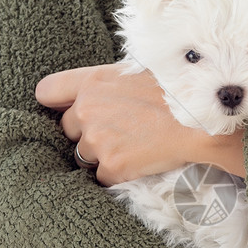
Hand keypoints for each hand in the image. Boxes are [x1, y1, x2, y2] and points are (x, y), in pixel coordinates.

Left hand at [35, 64, 245, 184]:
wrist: (201, 121)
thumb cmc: (178, 91)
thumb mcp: (140, 71)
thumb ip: (111, 81)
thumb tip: (104, 88)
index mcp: (92, 82)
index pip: (47, 91)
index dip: (56, 102)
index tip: (68, 108)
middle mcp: (87, 110)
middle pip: (68, 128)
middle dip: (88, 132)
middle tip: (120, 130)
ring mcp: (98, 140)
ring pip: (84, 155)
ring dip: (102, 155)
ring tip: (133, 146)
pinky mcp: (112, 166)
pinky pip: (102, 177)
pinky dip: (118, 174)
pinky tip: (140, 161)